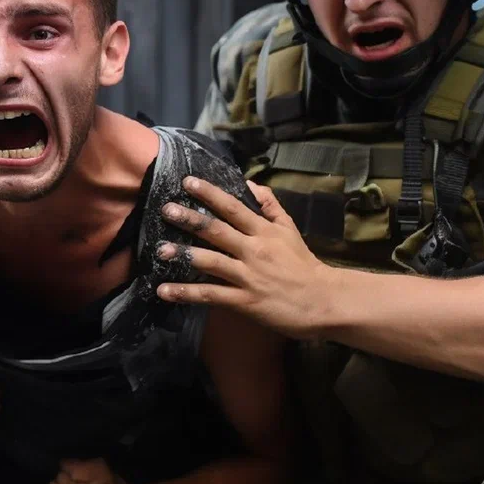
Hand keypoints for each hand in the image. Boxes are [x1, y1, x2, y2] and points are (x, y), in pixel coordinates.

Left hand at [156, 177, 335, 338]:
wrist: (323, 301)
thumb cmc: (303, 265)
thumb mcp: (290, 229)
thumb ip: (270, 206)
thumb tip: (250, 184)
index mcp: (264, 231)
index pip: (234, 207)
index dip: (211, 193)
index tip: (188, 182)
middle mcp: (254, 250)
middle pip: (217, 230)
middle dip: (190, 219)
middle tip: (166, 209)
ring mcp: (248, 276)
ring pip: (210, 261)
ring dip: (183, 254)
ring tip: (160, 250)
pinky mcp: (244, 300)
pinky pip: (210, 295)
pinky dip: (186, 293)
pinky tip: (164, 290)